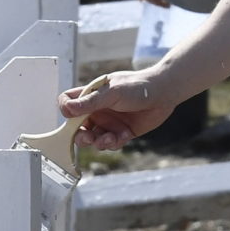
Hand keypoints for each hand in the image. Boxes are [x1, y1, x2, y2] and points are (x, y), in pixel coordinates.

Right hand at [59, 67, 181, 149]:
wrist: (164, 94)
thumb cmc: (137, 86)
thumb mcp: (111, 92)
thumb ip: (89, 102)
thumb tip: (67, 109)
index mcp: (91, 96)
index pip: (68, 103)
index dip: (66, 111)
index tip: (72, 118)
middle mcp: (97, 110)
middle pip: (77, 127)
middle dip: (81, 136)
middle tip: (89, 138)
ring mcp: (109, 122)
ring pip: (94, 139)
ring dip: (100, 142)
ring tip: (111, 138)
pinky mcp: (121, 133)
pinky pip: (111, 144)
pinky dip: (115, 143)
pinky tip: (124, 135)